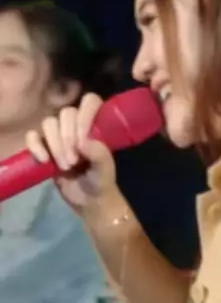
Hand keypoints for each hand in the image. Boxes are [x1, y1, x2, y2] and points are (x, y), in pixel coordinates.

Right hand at [26, 94, 117, 214]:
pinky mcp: (44, 147)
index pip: (89, 102)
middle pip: (66, 113)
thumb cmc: (101, 181)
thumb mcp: (106, 169)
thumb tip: (83, 142)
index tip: (83, 140)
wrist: (89, 200)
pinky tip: (44, 160)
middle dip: (68, 137)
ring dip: (55, 144)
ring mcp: (58, 135)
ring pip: (49, 123)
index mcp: (94, 124)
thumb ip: (100, 154)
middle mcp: (75, 125)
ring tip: (65, 166)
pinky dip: (35, 146)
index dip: (84, 116)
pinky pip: (33, 136)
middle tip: (75, 161)